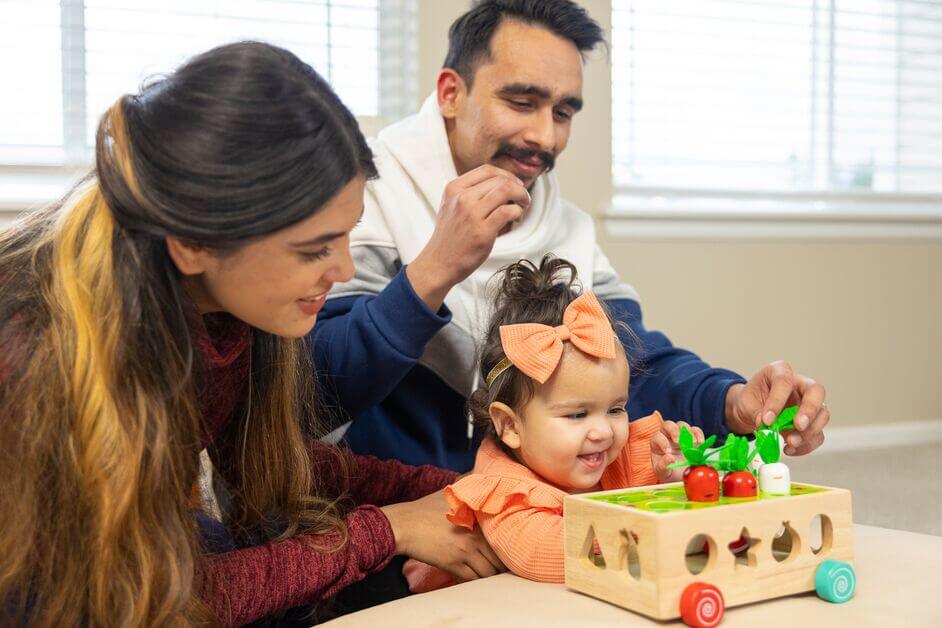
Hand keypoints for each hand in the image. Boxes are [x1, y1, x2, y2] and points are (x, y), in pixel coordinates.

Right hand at [380, 489, 504, 581]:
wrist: (404, 524)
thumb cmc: (427, 508)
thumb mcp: (451, 492)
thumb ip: (471, 483)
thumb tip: (486, 471)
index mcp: (478, 518)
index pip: (505, 536)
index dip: (510, 545)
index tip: (510, 547)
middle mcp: (475, 536)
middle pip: (501, 558)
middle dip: (503, 564)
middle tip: (502, 564)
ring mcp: (465, 552)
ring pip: (488, 573)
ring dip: (490, 574)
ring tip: (489, 571)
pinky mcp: (453, 565)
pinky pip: (473, 580)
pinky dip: (477, 581)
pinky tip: (474, 574)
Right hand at [407, 165, 529, 309]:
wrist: (438, 263)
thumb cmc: (449, 238)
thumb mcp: (451, 206)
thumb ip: (470, 193)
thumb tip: (502, 184)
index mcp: (454, 188)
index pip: (487, 170)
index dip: (506, 175)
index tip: (514, 184)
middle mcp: (462, 198)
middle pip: (499, 179)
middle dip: (517, 186)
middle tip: (523, 197)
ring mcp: (471, 214)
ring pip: (506, 191)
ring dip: (521, 196)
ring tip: (523, 206)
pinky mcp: (482, 231)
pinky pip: (508, 211)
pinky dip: (517, 212)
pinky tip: (516, 219)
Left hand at [650, 420, 704, 482]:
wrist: (679, 475)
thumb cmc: (667, 472)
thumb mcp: (662, 471)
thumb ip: (663, 465)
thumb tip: (669, 457)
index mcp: (656, 443)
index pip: (657, 437)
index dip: (662, 442)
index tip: (669, 452)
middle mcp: (667, 436)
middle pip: (668, 425)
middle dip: (674, 432)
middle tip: (680, 443)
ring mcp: (679, 435)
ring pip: (682, 425)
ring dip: (688, 433)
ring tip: (694, 444)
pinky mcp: (691, 437)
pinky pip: (695, 430)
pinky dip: (698, 434)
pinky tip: (701, 443)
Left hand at [724, 360, 828, 455]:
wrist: (753, 410)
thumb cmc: (750, 400)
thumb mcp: (746, 403)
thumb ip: (755, 413)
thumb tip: (765, 425)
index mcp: (780, 371)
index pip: (784, 382)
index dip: (777, 402)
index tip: (766, 421)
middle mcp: (800, 384)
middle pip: (816, 391)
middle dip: (809, 410)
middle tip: (798, 426)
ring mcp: (810, 403)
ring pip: (823, 414)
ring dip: (809, 432)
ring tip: (790, 442)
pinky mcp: (813, 421)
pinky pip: (818, 434)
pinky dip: (806, 445)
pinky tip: (790, 449)